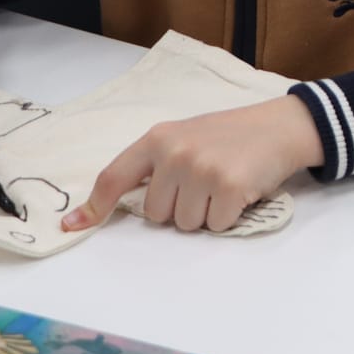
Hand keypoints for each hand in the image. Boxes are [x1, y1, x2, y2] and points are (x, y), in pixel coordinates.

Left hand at [62, 95, 323, 233]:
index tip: (73, 226)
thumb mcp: (185, 138)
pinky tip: (240, 192)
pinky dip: (228, 217)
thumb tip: (113, 204)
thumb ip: (153, 165)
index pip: (114, 177)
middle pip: (156, 214)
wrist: (280, 127)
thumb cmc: (230, 136)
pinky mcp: (228, 186)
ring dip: (205, 214)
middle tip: (205, 183)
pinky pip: (215, 226)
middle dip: (179, 208)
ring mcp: (201, 169)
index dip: (94, 206)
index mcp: (158, 138)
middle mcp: (174, 152)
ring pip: (185, 224)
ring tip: (224, 185)